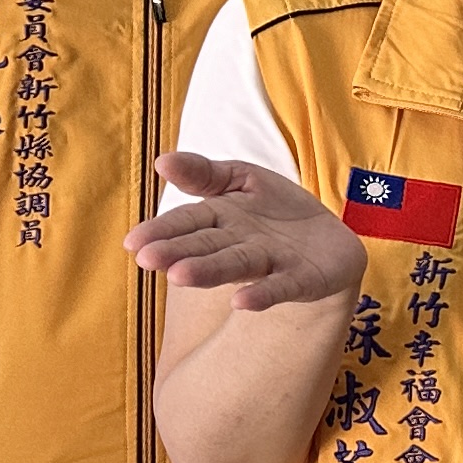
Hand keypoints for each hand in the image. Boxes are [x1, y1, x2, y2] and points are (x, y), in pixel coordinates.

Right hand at [129, 151, 368, 310]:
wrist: (330, 239)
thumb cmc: (275, 210)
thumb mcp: (242, 180)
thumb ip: (204, 174)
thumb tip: (162, 161)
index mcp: (221, 218)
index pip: (187, 222)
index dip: (161, 231)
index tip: (133, 242)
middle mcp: (240, 244)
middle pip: (206, 246)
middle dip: (178, 252)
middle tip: (148, 259)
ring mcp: (270, 263)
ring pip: (236, 265)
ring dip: (208, 271)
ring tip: (180, 276)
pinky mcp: (301, 279)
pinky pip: (281, 286)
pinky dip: (263, 293)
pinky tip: (242, 302)